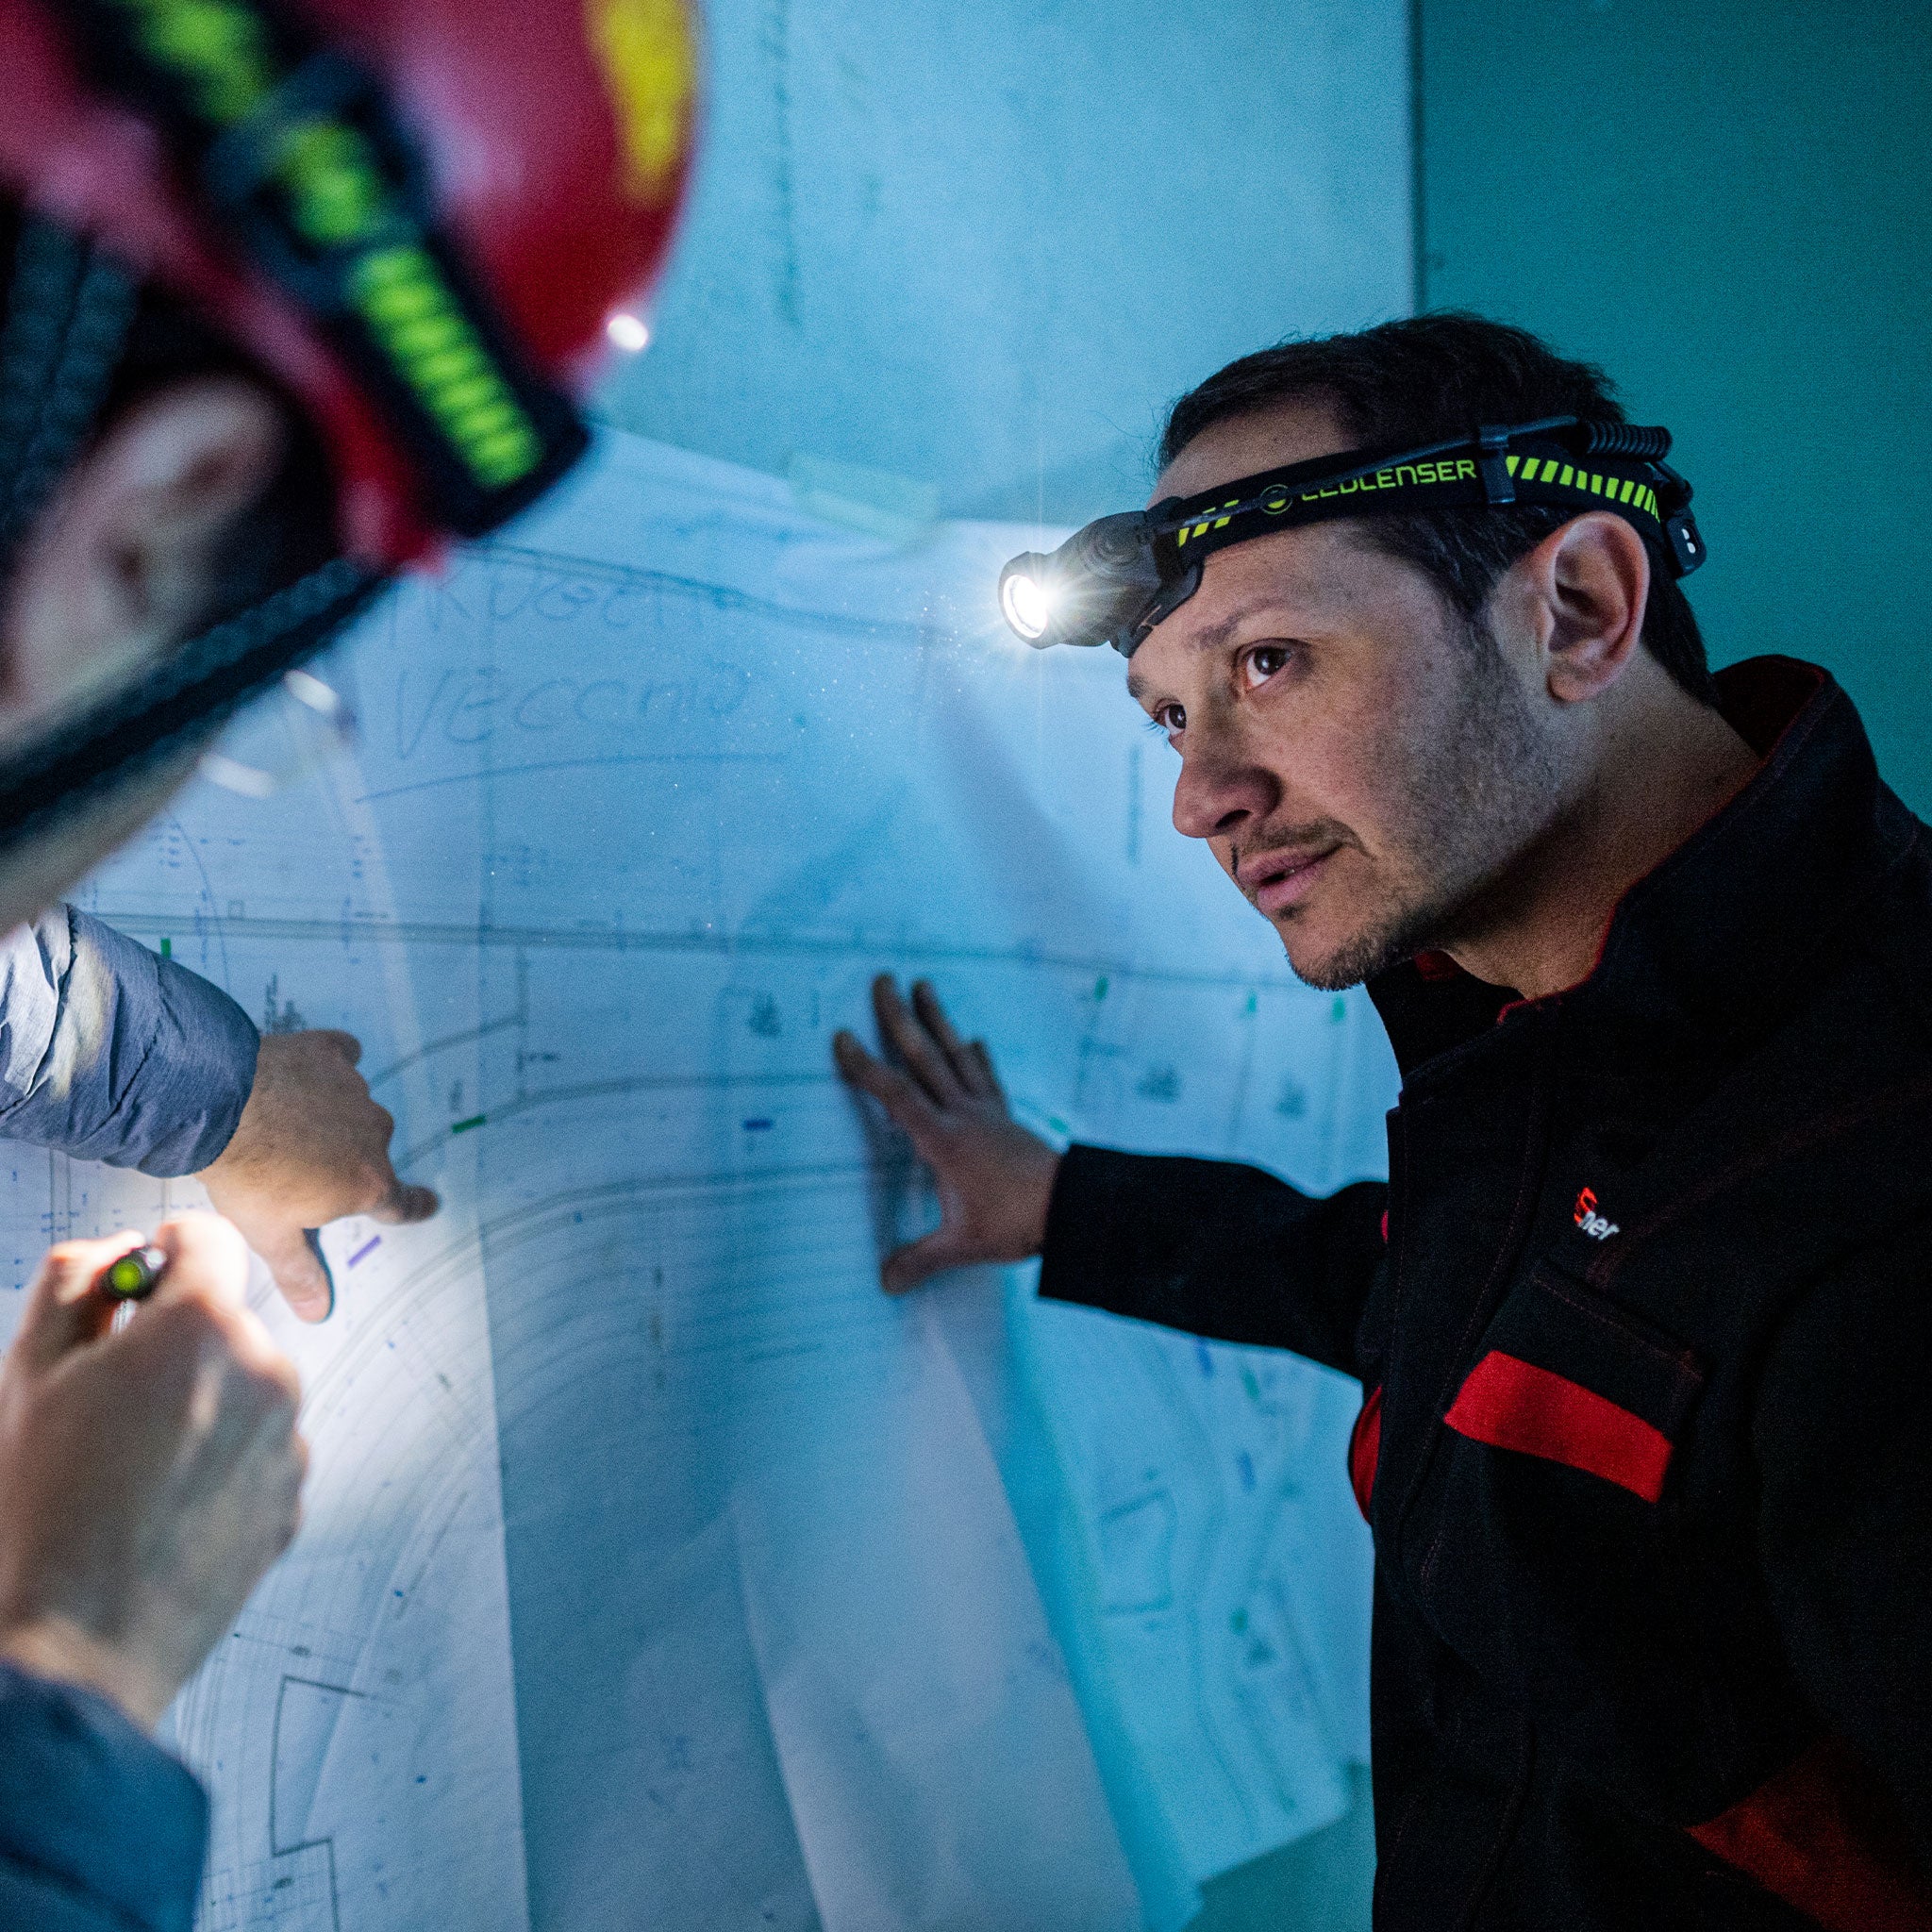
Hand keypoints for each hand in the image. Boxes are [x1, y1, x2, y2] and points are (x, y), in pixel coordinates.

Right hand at [0, 1214, 306, 1728]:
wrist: (77, 1643)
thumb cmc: (42, 1508)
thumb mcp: (29, 1375)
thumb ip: (74, 1286)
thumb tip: (116, 1252)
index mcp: (202, 1328)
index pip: (205, 1241)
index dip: (164, 1250)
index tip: (139, 1277)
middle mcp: (266, 1371)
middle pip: (224, 1323)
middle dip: (174, 1344)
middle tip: (108, 1401)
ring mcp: (287, 1439)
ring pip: (243, 1389)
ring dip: (201, 1405)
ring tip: (130, 1469)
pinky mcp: (293, 1498)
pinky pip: (258, 1453)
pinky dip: (221, 1465)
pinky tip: (162, 1509)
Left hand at [199, 1030, 437, 1321]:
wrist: (216, 1103)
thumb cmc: (245, 1174)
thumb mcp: (270, 1235)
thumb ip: (300, 1273)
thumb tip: (318, 1314)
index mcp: (366, 1183)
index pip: (401, 1203)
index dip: (413, 1207)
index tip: (426, 1205)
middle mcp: (373, 1136)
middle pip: (369, 1155)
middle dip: (345, 1161)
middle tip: (302, 1167)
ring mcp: (355, 1091)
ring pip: (353, 1111)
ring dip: (331, 1118)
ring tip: (286, 1123)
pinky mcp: (331, 1053)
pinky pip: (343, 1058)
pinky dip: (331, 1066)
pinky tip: (306, 1072)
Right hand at [832, 976, 1060, 1292]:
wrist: (1073, 1209)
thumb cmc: (1016, 1222)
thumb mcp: (963, 1244)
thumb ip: (920, 1259)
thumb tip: (884, 1281)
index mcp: (943, 1140)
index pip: (896, 1096)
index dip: (866, 1067)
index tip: (842, 1039)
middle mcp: (963, 1115)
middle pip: (924, 1058)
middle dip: (899, 1019)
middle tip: (882, 980)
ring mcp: (988, 1112)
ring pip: (955, 1056)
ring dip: (938, 1020)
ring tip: (924, 985)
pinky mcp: (1007, 1118)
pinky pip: (987, 1077)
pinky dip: (977, 1055)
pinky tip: (972, 1038)